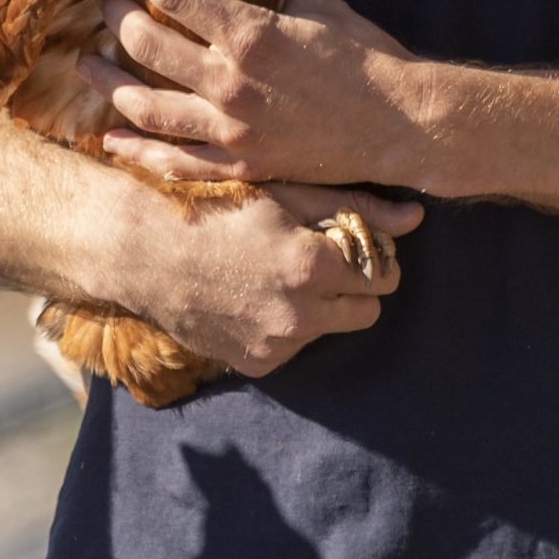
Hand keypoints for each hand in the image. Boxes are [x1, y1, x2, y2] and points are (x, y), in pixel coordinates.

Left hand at [91, 0, 433, 191]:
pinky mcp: (241, 165)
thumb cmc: (368, 58)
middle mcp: (232, 83)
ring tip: (90, 64)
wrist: (401, 125)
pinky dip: (139, 149)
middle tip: (107, 9)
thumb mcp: (322, 4)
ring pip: (146, 106)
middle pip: (147, 46)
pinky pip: (175, 161)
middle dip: (118, 20)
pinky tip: (113, 138)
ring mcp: (232, 130)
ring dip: (110, 82)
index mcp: (252, 33)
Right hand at [108, 179, 424, 380]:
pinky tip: (254, 297)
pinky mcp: (258, 364)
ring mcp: (279, 343)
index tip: (351, 243)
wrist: (142, 251)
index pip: (386, 273)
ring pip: (332, 329)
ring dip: (320, 306)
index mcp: (314, 265)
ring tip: (277, 274)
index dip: (373, 255)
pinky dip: (285, 325)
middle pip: (368, 310)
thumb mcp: (284, 193)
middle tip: (320, 260)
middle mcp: (302, 313)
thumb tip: (416, 218)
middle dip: (354, 286)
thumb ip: (355, 207)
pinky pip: (295, 345)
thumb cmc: (214, 206)